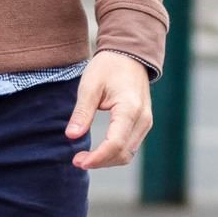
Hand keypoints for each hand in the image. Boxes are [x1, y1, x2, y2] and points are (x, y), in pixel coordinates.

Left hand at [65, 51, 153, 169]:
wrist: (129, 54)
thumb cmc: (108, 67)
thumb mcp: (90, 86)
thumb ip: (82, 113)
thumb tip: (71, 136)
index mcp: (130, 108)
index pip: (115, 144)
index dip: (97, 157)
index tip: (78, 161)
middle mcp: (143, 119)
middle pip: (123, 153)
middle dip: (100, 162)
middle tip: (76, 160)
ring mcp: (146, 122)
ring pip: (128, 154)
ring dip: (107, 160)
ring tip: (84, 158)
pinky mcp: (143, 124)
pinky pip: (130, 146)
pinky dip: (113, 153)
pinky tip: (97, 152)